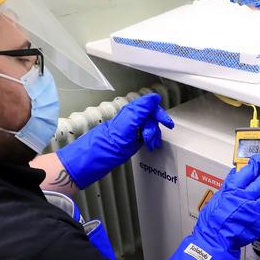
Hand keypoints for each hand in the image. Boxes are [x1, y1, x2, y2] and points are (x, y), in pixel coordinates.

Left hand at [56, 93, 173, 188]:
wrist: (93, 161)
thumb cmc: (106, 146)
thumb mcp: (127, 126)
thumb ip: (140, 111)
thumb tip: (153, 97)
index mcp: (129, 114)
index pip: (149, 107)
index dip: (159, 113)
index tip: (167, 123)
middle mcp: (129, 120)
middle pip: (150, 118)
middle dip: (155, 128)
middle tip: (152, 139)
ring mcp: (130, 130)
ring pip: (148, 127)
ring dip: (153, 135)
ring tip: (149, 145)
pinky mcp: (129, 139)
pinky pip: (144, 135)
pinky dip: (149, 141)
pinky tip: (149, 146)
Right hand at [196, 155, 259, 250]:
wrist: (216, 238)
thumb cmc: (213, 220)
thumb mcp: (218, 196)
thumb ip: (229, 184)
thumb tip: (236, 174)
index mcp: (234, 189)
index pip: (251, 169)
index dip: (257, 162)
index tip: (259, 161)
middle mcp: (245, 197)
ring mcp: (255, 209)